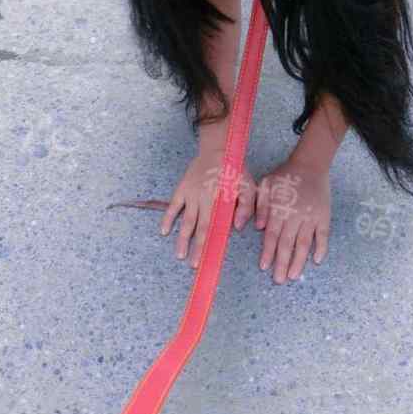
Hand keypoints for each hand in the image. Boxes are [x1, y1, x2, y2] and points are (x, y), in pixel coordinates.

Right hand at [161, 151, 256, 267]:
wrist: (218, 149)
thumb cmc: (235, 169)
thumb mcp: (248, 185)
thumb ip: (245, 206)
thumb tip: (237, 227)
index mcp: (218, 201)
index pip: (212, 228)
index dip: (208, 244)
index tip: (206, 259)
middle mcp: (202, 200)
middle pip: (198, 228)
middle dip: (195, 248)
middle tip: (193, 265)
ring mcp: (190, 194)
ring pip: (185, 221)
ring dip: (182, 238)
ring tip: (180, 255)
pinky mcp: (182, 188)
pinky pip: (173, 206)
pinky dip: (168, 219)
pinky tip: (164, 231)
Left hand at [254, 158, 330, 283]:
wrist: (310, 165)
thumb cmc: (284, 177)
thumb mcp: (265, 184)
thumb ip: (260, 205)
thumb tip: (258, 227)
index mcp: (279, 208)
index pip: (272, 235)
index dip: (268, 252)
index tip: (264, 267)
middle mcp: (295, 215)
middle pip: (287, 243)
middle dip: (282, 263)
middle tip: (279, 280)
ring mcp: (311, 216)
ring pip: (304, 243)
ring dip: (299, 261)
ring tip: (293, 276)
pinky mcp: (324, 216)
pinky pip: (323, 235)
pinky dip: (321, 248)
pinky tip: (316, 261)